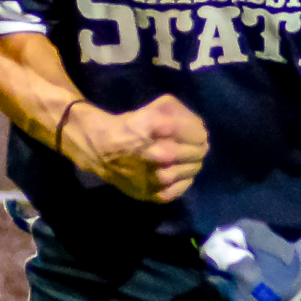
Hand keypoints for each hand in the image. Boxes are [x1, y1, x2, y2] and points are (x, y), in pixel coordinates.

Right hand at [63, 94, 208, 202]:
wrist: (100, 149)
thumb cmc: (133, 125)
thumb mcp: (157, 107)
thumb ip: (184, 113)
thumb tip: (200, 128)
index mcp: (159, 128)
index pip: (197, 132)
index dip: (199, 131)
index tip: (195, 131)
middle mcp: (158, 154)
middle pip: (198, 152)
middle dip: (198, 146)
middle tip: (192, 145)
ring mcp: (155, 177)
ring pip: (193, 170)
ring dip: (193, 162)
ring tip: (184, 158)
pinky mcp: (150, 194)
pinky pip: (180, 188)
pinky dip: (183, 180)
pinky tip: (176, 171)